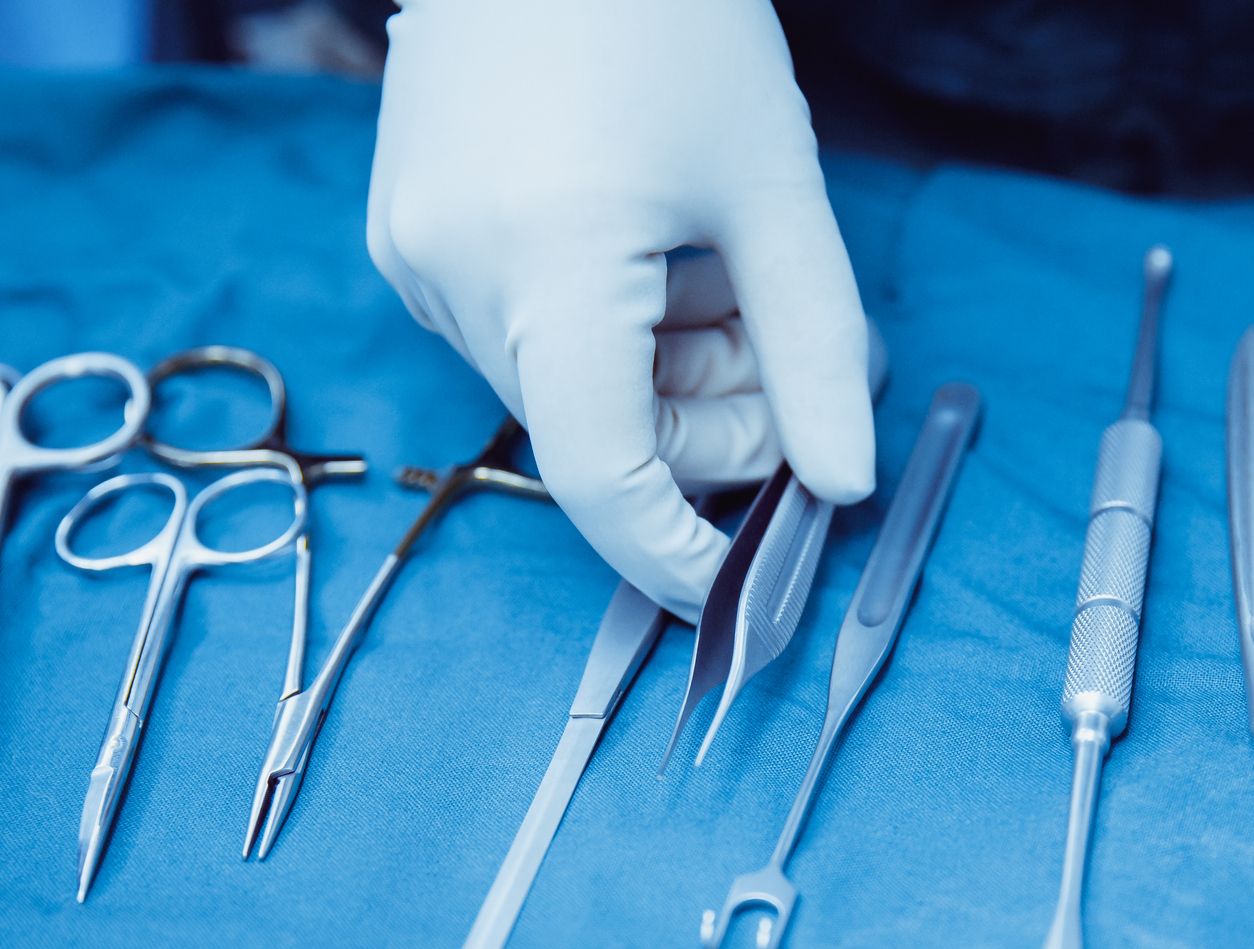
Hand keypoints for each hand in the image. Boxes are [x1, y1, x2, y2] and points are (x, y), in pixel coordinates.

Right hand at [367, 0, 875, 621]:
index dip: (674, 553)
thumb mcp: (776, 190)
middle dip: (707, 423)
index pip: (603, 479)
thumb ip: (817, 351)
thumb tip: (846, 482)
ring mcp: (415, 252)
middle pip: (595, 431)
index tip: (737, 586)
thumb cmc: (671, 16)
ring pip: (562, 383)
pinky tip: (651, 240)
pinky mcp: (406, 229)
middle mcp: (454, 276)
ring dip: (661, 367)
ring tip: (726, 269)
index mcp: (547, 269)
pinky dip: (604, 323)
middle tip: (793, 368)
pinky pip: (519, 327)